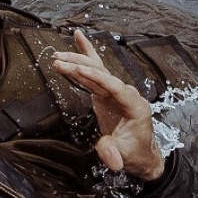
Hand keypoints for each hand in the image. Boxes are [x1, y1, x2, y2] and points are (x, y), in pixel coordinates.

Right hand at [52, 30, 164, 180]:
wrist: (140, 153)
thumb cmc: (135, 153)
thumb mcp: (124, 156)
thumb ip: (114, 154)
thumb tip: (110, 159)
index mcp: (134, 105)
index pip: (114, 86)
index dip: (97, 77)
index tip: (79, 69)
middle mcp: (126, 93)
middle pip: (102, 74)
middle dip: (80, 66)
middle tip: (59, 62)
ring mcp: (116, 91)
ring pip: (96, 70)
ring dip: (77, 61)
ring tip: (57, 56)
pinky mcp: (106, 92)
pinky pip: (95, 71)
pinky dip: (85, 56)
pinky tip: (78, 38)